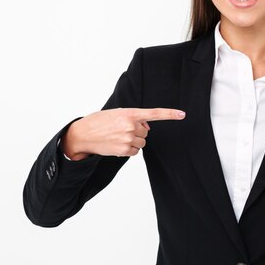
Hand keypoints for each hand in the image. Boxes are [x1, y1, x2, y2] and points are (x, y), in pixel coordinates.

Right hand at [62, 107, 185, 159]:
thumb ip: (134, 118)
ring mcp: (128, 138)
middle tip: (121, 130)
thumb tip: (147, 128)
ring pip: (141, 143)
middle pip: (146, 132)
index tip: (182, 114)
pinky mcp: (124, 150)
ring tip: (117, 137)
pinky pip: (135, 152)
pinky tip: (116, 145)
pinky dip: (128, 150)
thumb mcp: (117, 113)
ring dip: (133, 141)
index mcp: (130, 113)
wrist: (82, 134)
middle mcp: (131, 125)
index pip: (154, 113)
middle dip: (137, 132)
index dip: (169, 114)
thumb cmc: (99, 122)